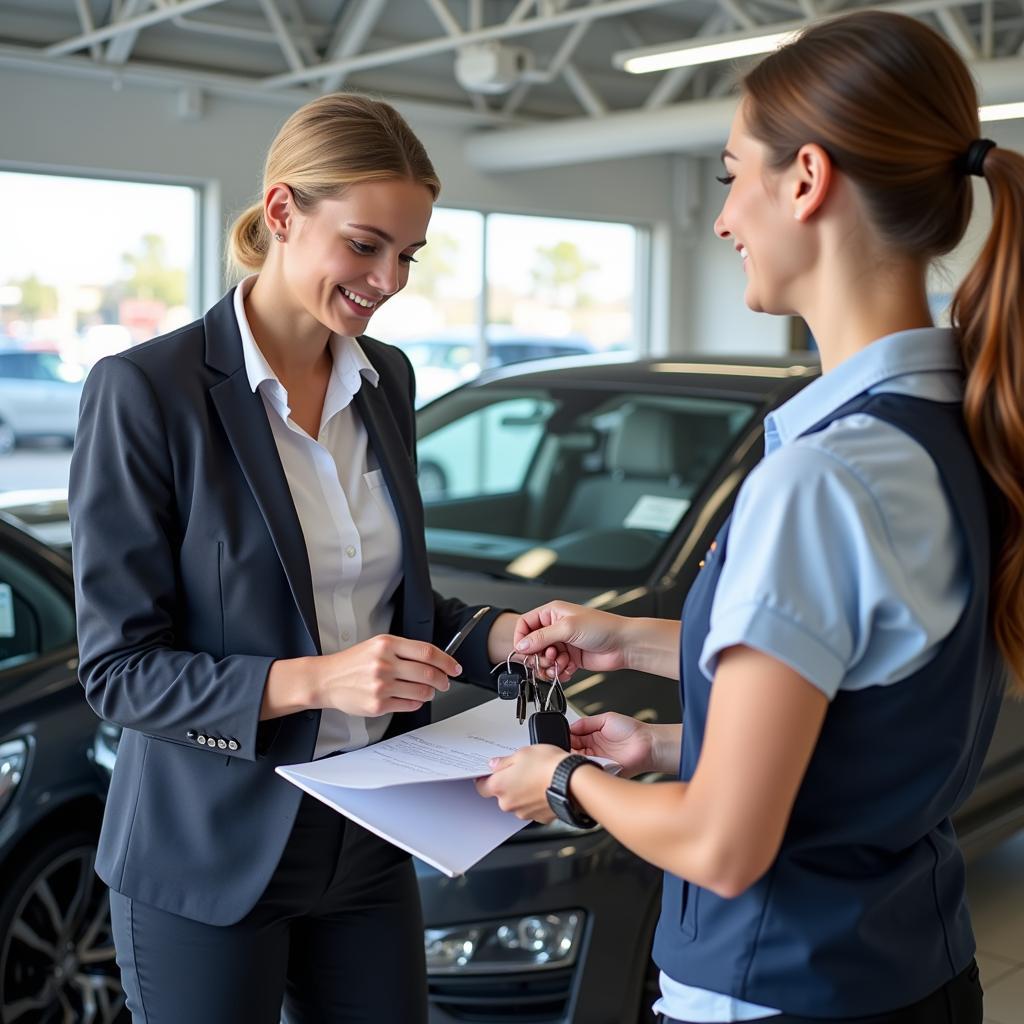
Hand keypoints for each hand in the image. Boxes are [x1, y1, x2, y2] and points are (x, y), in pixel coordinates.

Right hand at [310, 635, 460, 716]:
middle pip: (428, 673)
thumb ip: (404, 650)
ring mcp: (381, 685)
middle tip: (445, 682)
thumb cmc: (353, 662)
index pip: (427, 652)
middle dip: (442, 680)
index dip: (446, 661)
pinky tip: (411, 698)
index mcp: (387, 644)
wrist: (327, 679)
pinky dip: (416, 703)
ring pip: (421, 691)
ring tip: (427, 691)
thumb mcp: (377, 645)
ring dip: (430, 693)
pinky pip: (409, 705)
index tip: (455, 667)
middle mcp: (384, 663)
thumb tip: (434, 660)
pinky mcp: (378, 704)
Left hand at [474, 744, 567, 821]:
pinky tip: (545, 787)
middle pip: (501, 795)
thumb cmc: (549, 766)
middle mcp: (509, 803)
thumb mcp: (523, 752)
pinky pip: (533, 808)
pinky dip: (536, 800)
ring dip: (523, 793)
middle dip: (508, 784)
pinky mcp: (540, 818)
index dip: (485, 779)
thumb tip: (496, 764)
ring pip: (518, 802)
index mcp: (500, 786)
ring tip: (537, 777)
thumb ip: (505, 761)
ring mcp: (524, 812)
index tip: (490, 773)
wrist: (572, 783)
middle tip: (521, 770)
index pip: (482, 786)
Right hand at [514, 602, 630, 676]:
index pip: (525, 624)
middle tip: (549, 658)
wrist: (623, 645)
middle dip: (539, 655)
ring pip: (543, 659)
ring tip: (562, 663)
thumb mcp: (568, 628)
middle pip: (533, 645)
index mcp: (552, 613)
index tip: (525, 651)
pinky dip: (560, 672)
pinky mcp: (570, 658)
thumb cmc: (603, 627)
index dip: (522, 638)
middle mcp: (556, 627)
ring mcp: (563, 643)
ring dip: (550, 665)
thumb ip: (542, 637)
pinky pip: (555, 668)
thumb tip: (522, 644)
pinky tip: (569, 669)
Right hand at [570, 713, 655, 778]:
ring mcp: (598, 760)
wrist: (647, 743)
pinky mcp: (603, 771)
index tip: (562, 736)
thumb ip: (586, 722)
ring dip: (575, 756)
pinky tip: (584, 760)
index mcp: (592, 736)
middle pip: (573, 750)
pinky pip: (590, 769)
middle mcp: (593, 749)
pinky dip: (585, 765)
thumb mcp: (606, 718)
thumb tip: (570, 726)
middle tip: (566, 745)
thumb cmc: (631, 730)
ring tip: (574, 751)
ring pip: (579, 760)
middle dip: (568, 747)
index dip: (566, 737)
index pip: (573, 737)